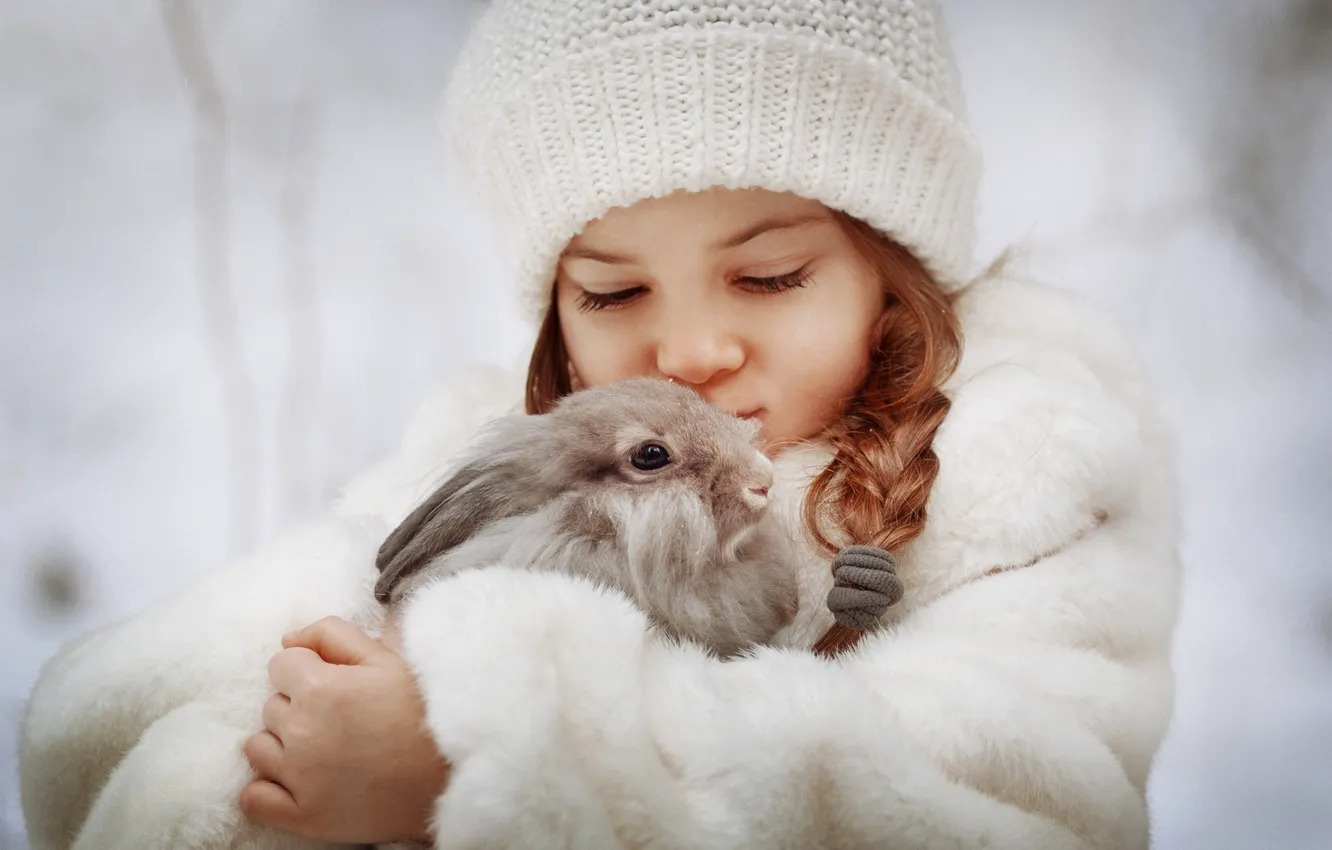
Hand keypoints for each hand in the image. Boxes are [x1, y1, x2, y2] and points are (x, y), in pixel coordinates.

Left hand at [239, 616, 450, 843]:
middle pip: (271, 705)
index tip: (334, 682)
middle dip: (298, 705)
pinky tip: (295, 780)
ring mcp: (299, 779)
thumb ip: (332, 634)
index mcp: (321, 689)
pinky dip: (266, 789)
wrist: (453, 773)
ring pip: (258, 748)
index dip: (307, 668)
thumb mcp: (386, 658)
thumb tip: (288, 639)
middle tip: (340, 716)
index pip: (280, 664)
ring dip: (281, 744)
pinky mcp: (303, 816)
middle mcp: (302, 732)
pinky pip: (253, 798)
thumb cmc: (422, 711)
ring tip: (323, 747)